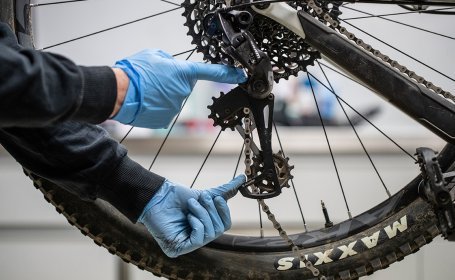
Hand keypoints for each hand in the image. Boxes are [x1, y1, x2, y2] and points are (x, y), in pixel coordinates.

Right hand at [111, 49, 246, 128]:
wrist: (118, 93)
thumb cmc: (134, 74)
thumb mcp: (154, 55)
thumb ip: (170, 60)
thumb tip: (172, 66)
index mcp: (182, 73)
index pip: (210, 72)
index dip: (228, 73)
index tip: (240, 76)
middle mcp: (183, 91)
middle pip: (183, 86)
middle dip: (172, 83)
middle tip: (154, 81)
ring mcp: (176, 107)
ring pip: (173, 99)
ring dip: (162, 96)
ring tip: (147, 92)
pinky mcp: (167, 120)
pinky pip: (165, 111)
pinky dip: (157, 107)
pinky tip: (146, 103)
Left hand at [138, 175, 245, 257]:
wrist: (157, 196)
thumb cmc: (178, 197)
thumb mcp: (205, 194)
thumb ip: (225, 190)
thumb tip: (243, 177)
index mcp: (206, 226)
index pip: (225, 224)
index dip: (223, 211)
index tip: (216, 197)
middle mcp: (198, 237)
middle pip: (219, 229)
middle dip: (211, 211)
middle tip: (201, 198)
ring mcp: (188, 244)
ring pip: (209, 234)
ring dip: (202, 214)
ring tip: (191, 204)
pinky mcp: (177, 248)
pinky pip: (197, 240)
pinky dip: (196, 225)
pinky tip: (189, 217)